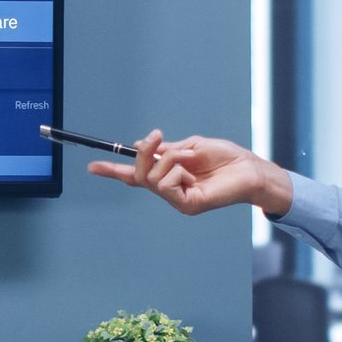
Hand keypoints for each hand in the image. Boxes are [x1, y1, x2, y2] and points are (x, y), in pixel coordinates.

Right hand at [82, 131, 293, 219]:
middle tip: (156, 136)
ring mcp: (178, 200)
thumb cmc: (226, 158)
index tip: (92, 166)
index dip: (113, 170)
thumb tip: (140, 144)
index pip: (136, 175)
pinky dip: (177, 171)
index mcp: (170, 175)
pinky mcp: (187, 205)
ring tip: (191, 157)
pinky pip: (167, 184)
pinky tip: (193, 173)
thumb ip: (166, 150)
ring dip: (170, 159)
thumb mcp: (190, 146)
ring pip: (153, 177)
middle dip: (144, 152)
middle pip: (139, 174)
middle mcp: (170, 190)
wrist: (250, 169)